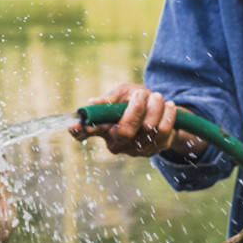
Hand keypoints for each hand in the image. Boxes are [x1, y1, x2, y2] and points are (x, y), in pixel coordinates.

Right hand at [70, 82, 191, 157]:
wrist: (162, 110)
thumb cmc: (136, 100)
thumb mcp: (123, 93)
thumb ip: (111, 99)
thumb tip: (93, 102)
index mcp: (103, 128)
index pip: (87, 132)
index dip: (80, 130)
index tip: (73, 126)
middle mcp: (117, 143)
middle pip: (125, 131)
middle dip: (136, 109)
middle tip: (142, 93)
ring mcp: (136, 150)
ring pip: (148, 128)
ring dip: (155, 107)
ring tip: (156, 96)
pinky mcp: (154, 150)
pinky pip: (163, 131)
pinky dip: (167, 114)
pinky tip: (168, 106)